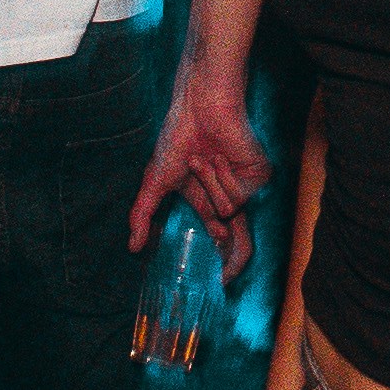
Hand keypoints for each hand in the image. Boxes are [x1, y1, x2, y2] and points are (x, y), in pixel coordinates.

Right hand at [133, 69, 268, 269]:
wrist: (200, 108)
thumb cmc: (179, 138)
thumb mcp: (156, 181)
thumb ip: (143, 214)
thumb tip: (132, 247)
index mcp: (210, 200)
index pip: (223, 237)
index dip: (227, 261)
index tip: (223, 282)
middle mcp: (230, 195)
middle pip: (242, 239)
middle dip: (236, 260)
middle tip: (227, 279)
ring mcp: (245, 186)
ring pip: (227, 211)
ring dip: (207, 185)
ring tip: (203, 159)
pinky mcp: (258, 176)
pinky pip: (237, 197)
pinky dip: (220, 179)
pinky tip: (219, 157)